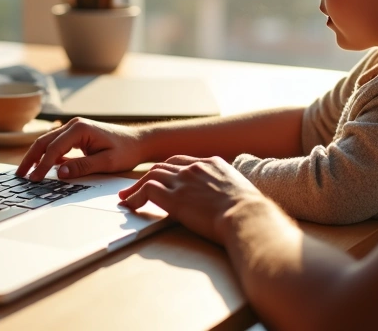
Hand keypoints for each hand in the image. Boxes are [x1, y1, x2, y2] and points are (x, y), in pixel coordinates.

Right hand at [16, 117, 144, 180]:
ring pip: (47, 142)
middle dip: (31, 158)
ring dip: (36, 156)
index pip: (54, 148)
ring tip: (26, 172)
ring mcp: (74, 128)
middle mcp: (74, 125)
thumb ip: (81, 167)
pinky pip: (56, 145)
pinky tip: (41, 168)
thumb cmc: (126, 151)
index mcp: (80, 129)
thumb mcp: (105, 162)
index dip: (42, 165)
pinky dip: (47, 155)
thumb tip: (58, 173)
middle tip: (21, 175)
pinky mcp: (76, 135)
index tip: (34, 179)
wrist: (139, 142)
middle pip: (44, 142)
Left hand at [118, 155, 267, 242]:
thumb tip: (228, 203)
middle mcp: (194, 168)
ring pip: (150, 176)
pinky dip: (135, 196)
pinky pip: (147, 191)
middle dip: (147, 176)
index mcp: (212, 163)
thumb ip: (227, 191)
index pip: (182, 162)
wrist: (247, 215)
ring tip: (126, 196)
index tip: (160, 177)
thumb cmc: (251, 212)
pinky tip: (130, 204)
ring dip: (136, 186)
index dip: (168, 170)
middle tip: (135, 186)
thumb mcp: (241, 192)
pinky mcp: (174, 198)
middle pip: (163, 166)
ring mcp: (183, 181)